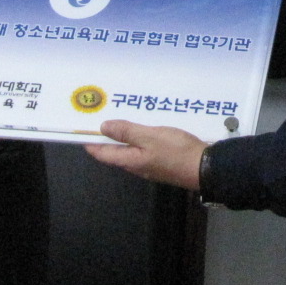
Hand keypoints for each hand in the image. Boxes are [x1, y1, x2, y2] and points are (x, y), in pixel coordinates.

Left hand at [85, 120, 206, 190]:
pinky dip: (138, 137)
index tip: (80, 129)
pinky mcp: (161, 161)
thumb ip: (127, 132)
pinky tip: (144, 126)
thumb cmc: (176, 151)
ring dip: (123, 135)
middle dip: (107, 136)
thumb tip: (103, 128)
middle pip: (115, 151)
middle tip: (101, 117)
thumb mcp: (150, 137)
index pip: (102, 153)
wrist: (205, 167)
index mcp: (129, 161)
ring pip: (130, 149)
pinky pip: (144, 148)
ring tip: (121, 117)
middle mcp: (136, 165)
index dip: (90, 142)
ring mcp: (149, 164)